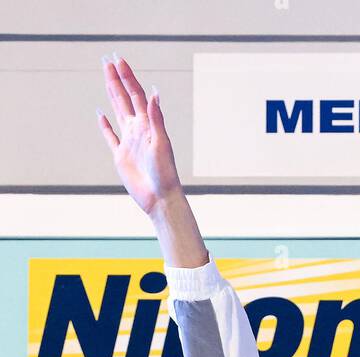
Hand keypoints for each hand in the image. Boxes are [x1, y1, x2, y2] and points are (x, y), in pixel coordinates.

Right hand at [96, 56, 182, 216]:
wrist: (160, 198)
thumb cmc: (165, 173)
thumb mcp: (161, 144)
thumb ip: (156, 119)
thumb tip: (153, 93)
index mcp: (147, 125)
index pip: (136, 95)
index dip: (127, 77)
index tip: (118, 60)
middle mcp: (137, 130)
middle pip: (125, 99)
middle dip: (116, 79)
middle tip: (107, 60)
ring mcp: (129, 142)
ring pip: (118, 112)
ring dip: (112, 95)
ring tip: (106, 78)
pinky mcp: (121, 156)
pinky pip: (110, 137)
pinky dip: (105, 125)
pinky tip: (101, 115)